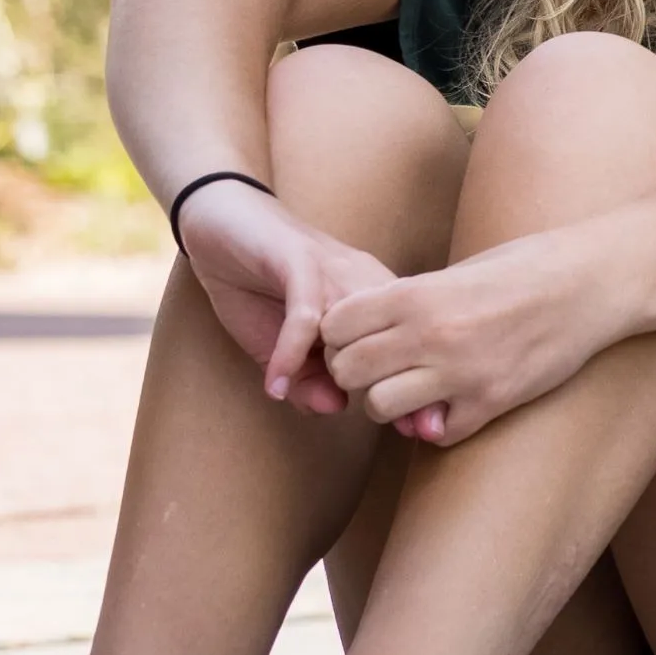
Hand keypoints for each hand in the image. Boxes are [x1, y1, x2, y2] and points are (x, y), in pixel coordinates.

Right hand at [173, 184, 403, 414]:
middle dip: (405, 383)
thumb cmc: (262, 289)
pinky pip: (304, 315)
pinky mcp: (299, 262)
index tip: (430, 429)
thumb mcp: (285, 347)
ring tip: (339, 404)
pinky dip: (289, 353)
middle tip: (409, 426)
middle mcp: (366, 284)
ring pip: (357, 328)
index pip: (409, 348)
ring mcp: (335, 271)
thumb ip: (309, 379)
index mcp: (376, 301)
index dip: (421, 387)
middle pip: (398, 338)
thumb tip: (334, 409)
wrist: (225, 225)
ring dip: (350, 368)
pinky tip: (274, 384)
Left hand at [320, 233, 633, 445]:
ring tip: (412, 388)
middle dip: (355, 370)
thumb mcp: (460, 271)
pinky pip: (435, 434)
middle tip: (380, 365)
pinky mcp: (492, 401)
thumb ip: (413, 300)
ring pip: (379, 407)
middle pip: (347, 369)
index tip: (359, 333)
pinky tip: (454, 403)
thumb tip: (372, 327)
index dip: (339, 332)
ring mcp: (462, 373)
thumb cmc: (530, 266)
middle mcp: (432, 335)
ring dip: (389, 402)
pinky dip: (437, 424)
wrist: (596, 283)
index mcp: (419, 294)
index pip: (335, 324)